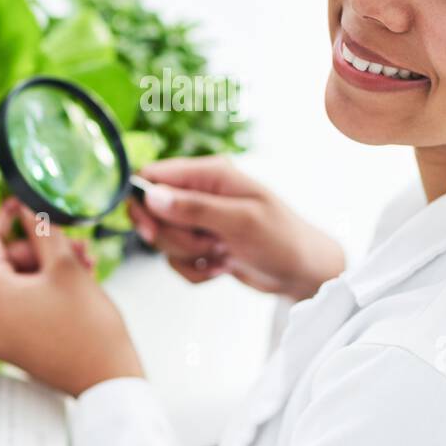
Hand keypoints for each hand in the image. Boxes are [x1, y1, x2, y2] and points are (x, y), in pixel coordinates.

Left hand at [0, 198, 142, 396]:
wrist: (108, 380)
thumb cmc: (90, 329)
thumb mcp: (66, 267)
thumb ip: (41, 231)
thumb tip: (26, 210)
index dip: (4, 217)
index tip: (20, 203)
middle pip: (4, 265)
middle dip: (39, 249)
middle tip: (73, 241)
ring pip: (17, 284)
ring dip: (47, 268)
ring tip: (84, 263)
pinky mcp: (14, 346)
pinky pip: (21, 306)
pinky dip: (43, 290)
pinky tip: (75, 283)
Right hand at [127, 156, 345, 301]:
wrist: (303, 271)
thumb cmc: (283, 238)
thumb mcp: (241, 221)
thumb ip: (194, 209)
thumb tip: (152, 196)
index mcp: (210, 174)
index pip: (153, 175)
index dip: (143, 202)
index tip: (150, 228)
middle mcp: (201, 193)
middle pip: (153, 212)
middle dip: (174, 237)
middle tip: (206, 244)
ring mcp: (200, 220)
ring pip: (164, 239)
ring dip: (188, 256)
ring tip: (221, 254)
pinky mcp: (201, 244)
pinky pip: (177, 260)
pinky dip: (196, 270)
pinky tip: (221, 267)